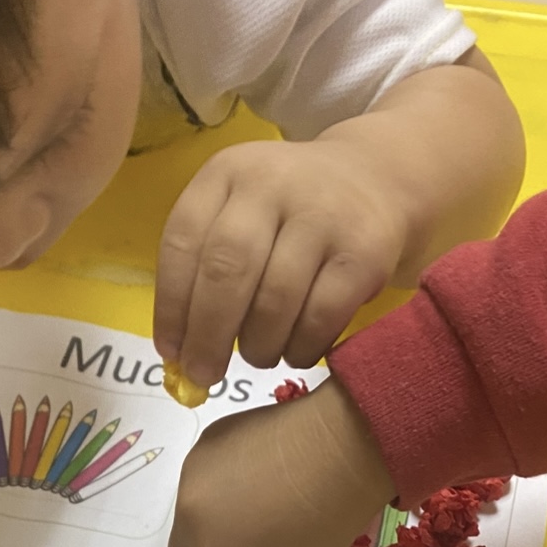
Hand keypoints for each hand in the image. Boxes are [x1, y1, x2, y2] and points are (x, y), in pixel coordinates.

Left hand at [154, 132, 406, 389]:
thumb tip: (180, 353)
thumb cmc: (289, 214)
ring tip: (257, 357)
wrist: (375, 181)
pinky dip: (301, 347)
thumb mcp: (240, 213)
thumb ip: (205, 268)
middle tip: (205, 374)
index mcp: (226, 173)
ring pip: (274, 300)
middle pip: (226, 271)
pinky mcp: (364, 251)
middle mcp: (272, 184)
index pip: (183, 242)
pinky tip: (296, 352)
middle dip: (208, 335)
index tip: (171, 352)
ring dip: (258, 346)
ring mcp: (322, 215)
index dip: (171, 306)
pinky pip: (320, 316)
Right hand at [168, 377, 393, 546]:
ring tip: (245, 526)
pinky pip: (200, 483)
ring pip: (188, 521)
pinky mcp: (206, 445)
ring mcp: (193, 477)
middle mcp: (190, 519)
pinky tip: (249, 489)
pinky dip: (216, 495)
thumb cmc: (326, 519)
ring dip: (208, 534)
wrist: (342, 442)